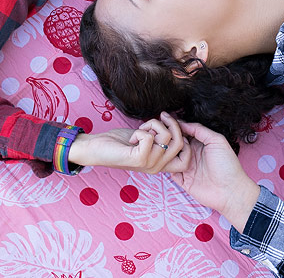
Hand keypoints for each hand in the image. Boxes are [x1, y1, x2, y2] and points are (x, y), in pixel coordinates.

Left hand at [68, 112, 190, 174]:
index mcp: (161, 164)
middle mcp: (157, 167)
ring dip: (153, 125)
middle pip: (180, 143)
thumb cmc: (120, 142)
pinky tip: (132, 138)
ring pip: (166, 137)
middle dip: (172, 123)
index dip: (187, 140)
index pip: (187, 161)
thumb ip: (160, 136)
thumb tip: (174, 121)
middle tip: (161, 116)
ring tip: (140, 129)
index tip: (174, 125)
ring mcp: (149, 165)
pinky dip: (141, 131)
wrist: (97, 148)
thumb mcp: (146, 139)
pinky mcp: (138, 159)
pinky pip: (150, 137)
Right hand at [173, 121, 260, 231]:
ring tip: (162, 145)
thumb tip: (183, 123)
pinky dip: (166, 166)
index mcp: (201, 144)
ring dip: (166, 151)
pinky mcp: (184, 181)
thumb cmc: (227, 165)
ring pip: (171, 157)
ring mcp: (188, 168)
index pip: (185, 132)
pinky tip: (163, 159)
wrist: (230, 191)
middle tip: (161, 132)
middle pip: (176, 143)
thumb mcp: (217, 141)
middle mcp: (193, 154)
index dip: (176, 126)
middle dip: (169, 137)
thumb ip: (200, 130)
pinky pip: (171, 172)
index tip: (165, 119)